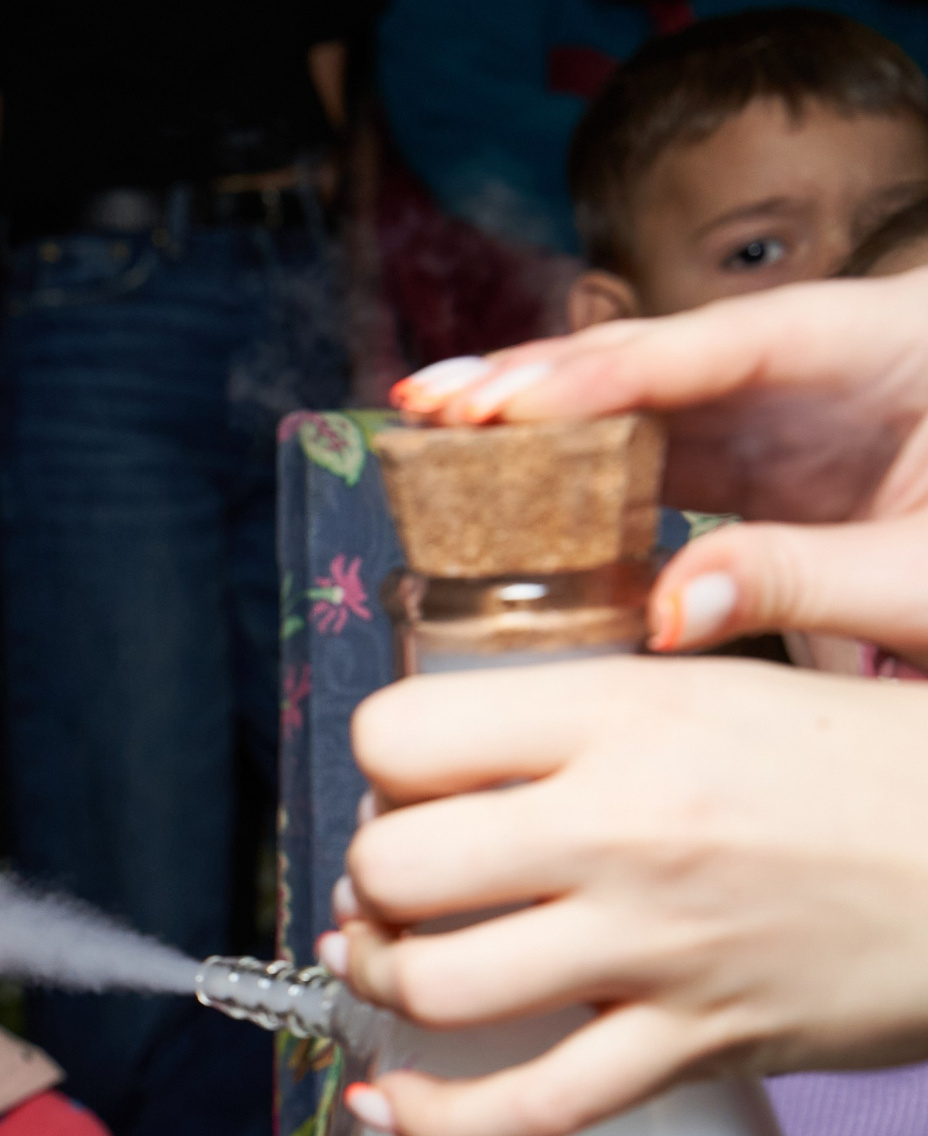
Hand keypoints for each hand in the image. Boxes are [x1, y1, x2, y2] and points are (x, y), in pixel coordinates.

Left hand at [325, 657, 927, 1135]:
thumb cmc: (899, 764)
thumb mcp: (769, 665)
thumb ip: (649, 647)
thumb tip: (551, 651)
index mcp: (629, 713)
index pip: (402, 735)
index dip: (384, 763)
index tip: (417, 778)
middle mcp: (625, 827)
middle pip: (393, 868)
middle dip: (372, 880)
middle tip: (404, 877)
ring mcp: (657, 947)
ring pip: (436, 988)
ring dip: (386, 983)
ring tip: (394, 962)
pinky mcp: (698, 1046)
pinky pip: (527, 1109)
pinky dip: (432, 1121)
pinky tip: (385, 1102)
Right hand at [389, 273, 927, 666]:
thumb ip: (803, 583)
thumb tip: (663, 613)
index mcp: (888, 348)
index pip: (719, 347)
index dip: (600, 373)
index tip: (500, 403)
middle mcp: (820, 366)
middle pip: (658, 357)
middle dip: (536, 379)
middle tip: (428, 402)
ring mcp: (785, 414)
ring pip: (640, 405)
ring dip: (535, 423)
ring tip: (431, 432)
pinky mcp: (761, 466)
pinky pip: (652, 460)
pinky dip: (573, 476)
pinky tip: (499, 491)